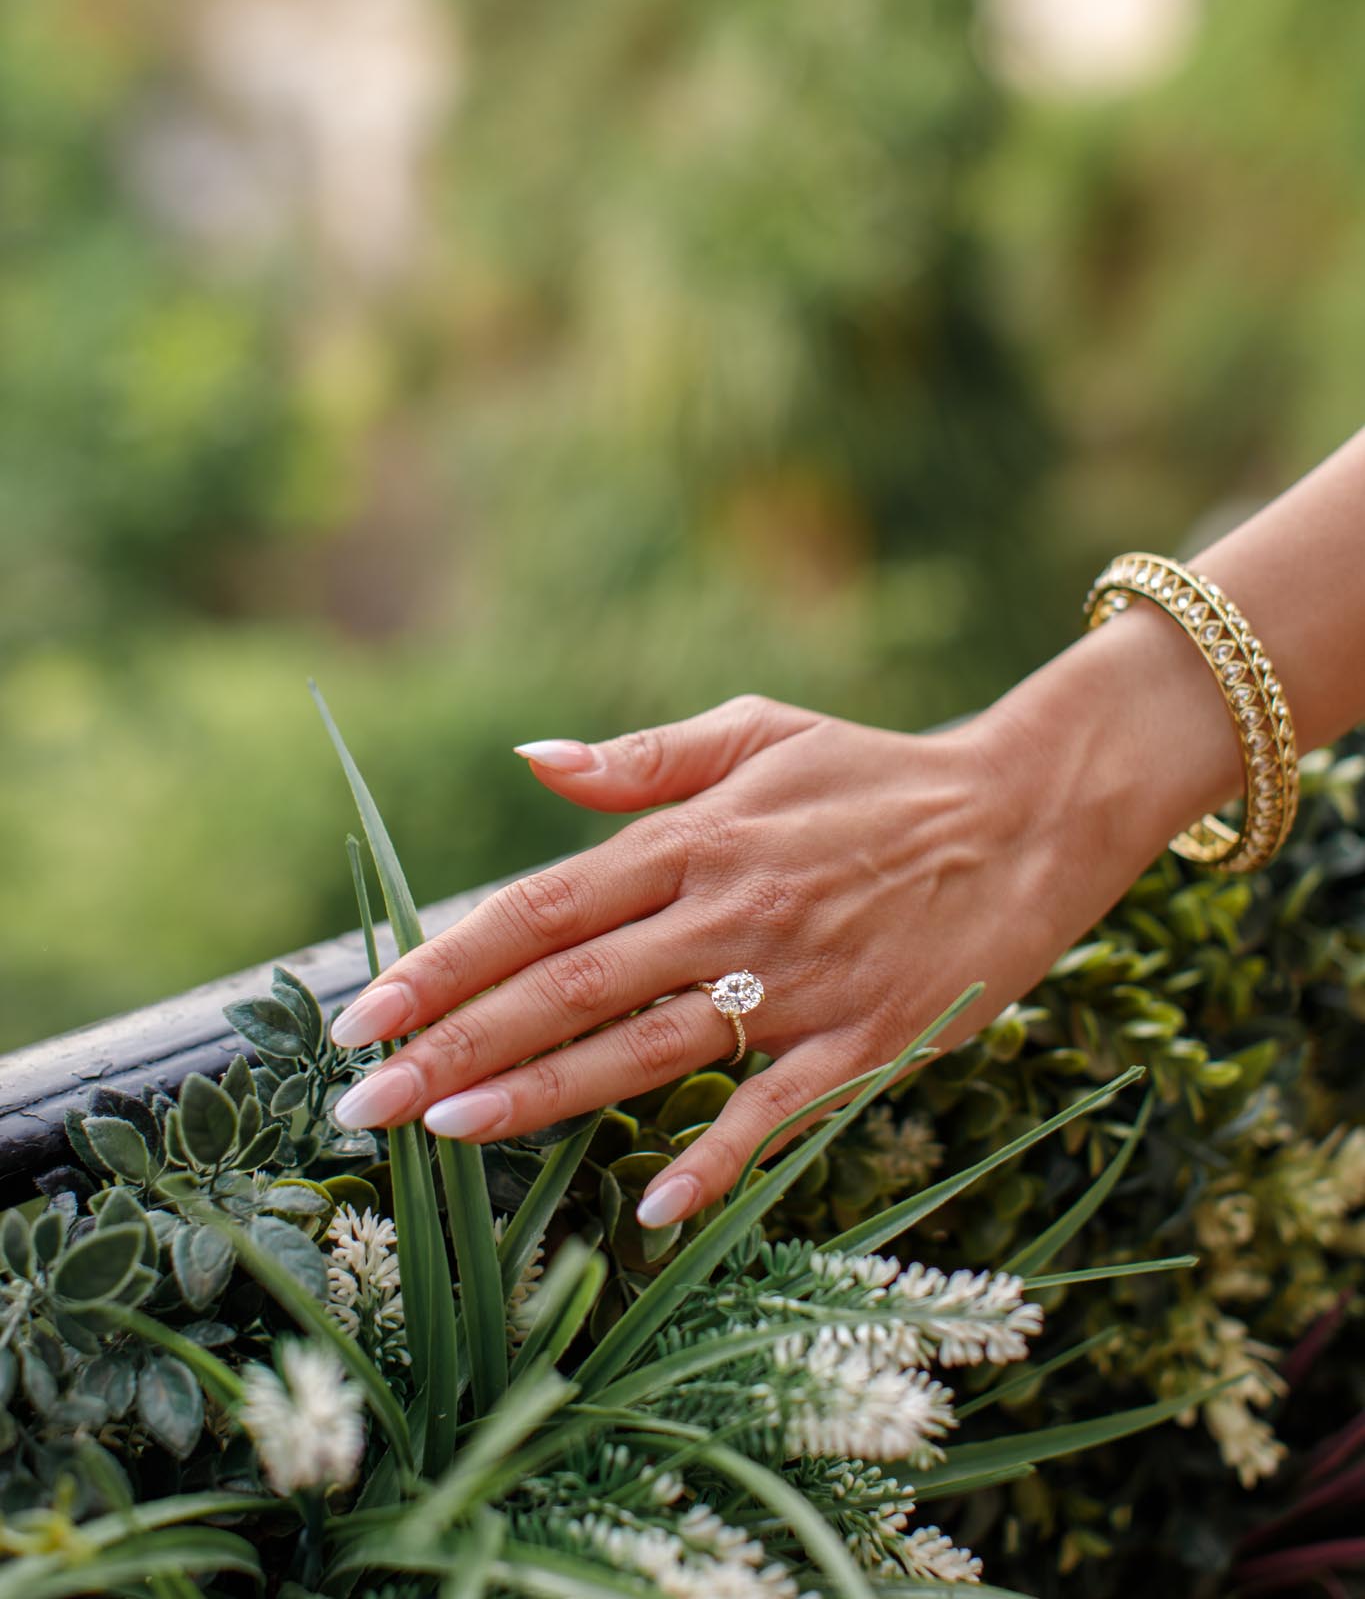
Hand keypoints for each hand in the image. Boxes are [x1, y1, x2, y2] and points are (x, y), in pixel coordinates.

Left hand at [330, 646, 1193, 1226]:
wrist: (1021, 815)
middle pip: (573, 985)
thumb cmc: (875, 775)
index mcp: (695, 838)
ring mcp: (798, 980)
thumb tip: (531, 759)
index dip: (450, 959)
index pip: (545, 904)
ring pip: (649, 1047)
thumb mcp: (760, 734)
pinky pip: (778, 1109)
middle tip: (362, 1105)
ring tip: (447, 1135)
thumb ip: (642, 758)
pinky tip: (653, 1206)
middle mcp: (730, 909)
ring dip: (543, 1094)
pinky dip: (718, 1158)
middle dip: (458, 1043)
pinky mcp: (864, 1040)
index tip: (367, 1009)